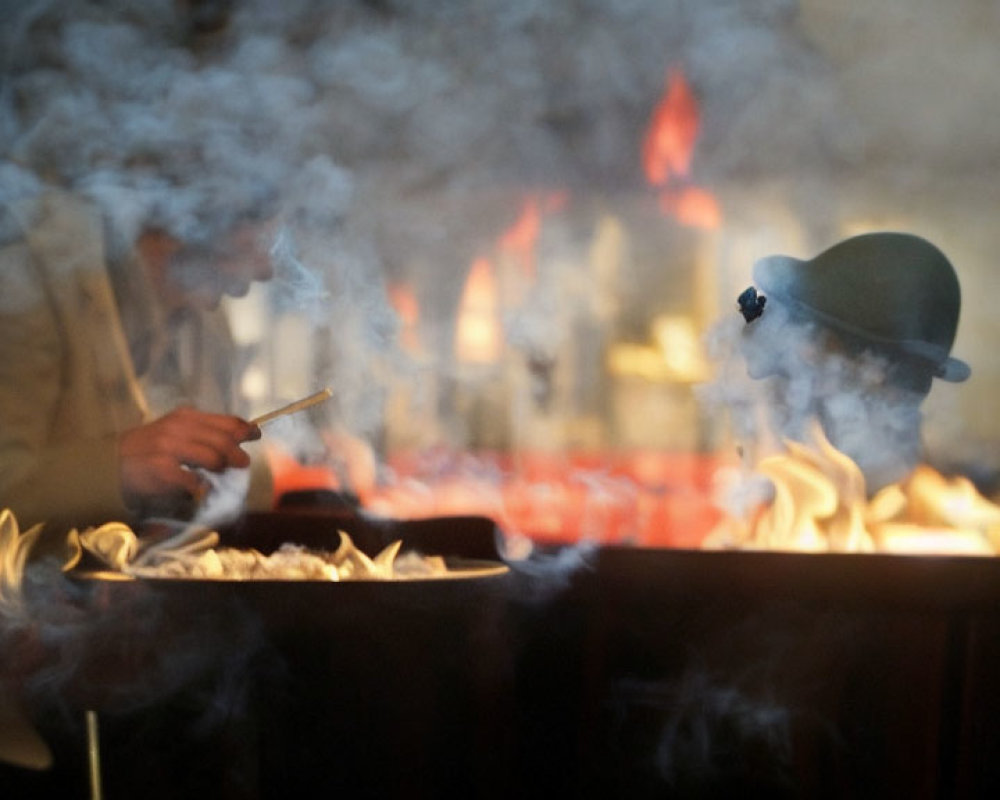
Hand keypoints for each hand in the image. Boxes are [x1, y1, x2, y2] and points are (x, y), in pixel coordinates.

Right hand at [118, 406, 260, 507]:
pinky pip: (193, 480)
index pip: (225, 421)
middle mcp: (178, 428)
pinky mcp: (162, 470)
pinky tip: (201, 489)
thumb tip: (239, 436)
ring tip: (220, 473)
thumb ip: (203, 431)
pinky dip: (201, 486)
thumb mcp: (175, 430)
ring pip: (212, 458)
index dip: (245, 429)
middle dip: (237, 453)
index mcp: (185, 417)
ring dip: (221, 468)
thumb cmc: (148, 447)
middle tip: (243, 463)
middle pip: (223, 441)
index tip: (256, 435)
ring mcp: (170, 448)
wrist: (111, 463)